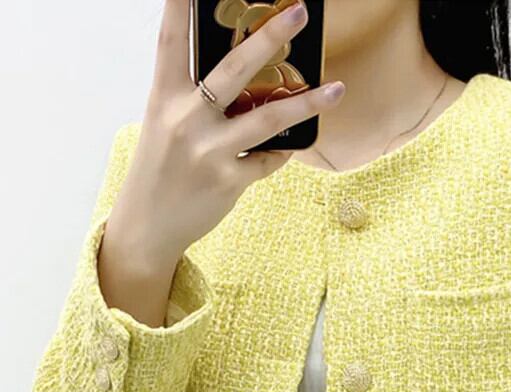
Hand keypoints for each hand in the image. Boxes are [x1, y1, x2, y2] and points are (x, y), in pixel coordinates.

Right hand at [106, 0, 345, 266]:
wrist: (148, 226)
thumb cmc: (161, 169)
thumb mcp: (165, 124)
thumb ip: (195, 98)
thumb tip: (246, 77)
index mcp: (164, 97)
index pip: (172, 40)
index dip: (181, 5)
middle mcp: (185, 119)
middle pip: (232, 70)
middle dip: (268, 37)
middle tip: (299, 13)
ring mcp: (208, 152)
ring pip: (266, 119)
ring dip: (306, 103)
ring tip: (337, 89)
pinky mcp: (228, 181)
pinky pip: (269, 159)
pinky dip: (284, 150)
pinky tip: (295, 142)